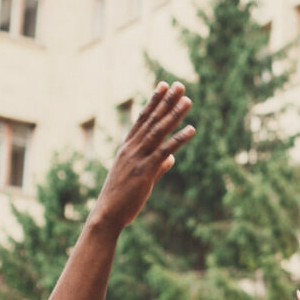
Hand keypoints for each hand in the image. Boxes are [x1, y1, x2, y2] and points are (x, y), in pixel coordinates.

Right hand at [92, 82, 195, 234]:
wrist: (107, 214)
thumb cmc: (122, 198)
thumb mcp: (142, 178)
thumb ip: (158, 166)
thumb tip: (171, 158)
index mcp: (128, 148)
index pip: (142, 119)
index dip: (154, 102)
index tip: (163, 86)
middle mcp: (131, 148)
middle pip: (151, 120)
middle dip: (166, 101)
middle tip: (179, 85)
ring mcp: (137, 158)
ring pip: (158, 131)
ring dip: (174, 114)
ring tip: (188, 100)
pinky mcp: (145, 171)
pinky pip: (164, 151)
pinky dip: (178, 139)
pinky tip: (192, 129)